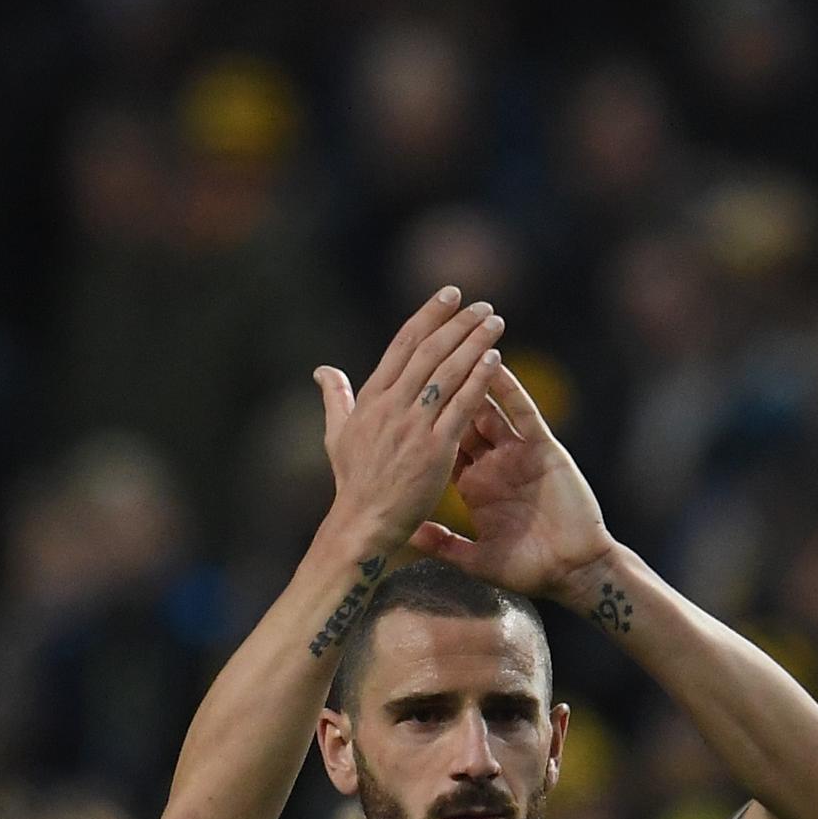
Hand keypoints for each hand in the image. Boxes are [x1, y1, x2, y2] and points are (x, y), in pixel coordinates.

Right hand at [316, 289, 509, 550]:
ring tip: (495, 322)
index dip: (428, 315)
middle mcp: (392, 405)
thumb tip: (322, 370)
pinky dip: (478, 379)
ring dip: (473, 342)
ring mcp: (413, 426)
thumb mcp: (337, 436)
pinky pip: (460, 406)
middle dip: (458, 323)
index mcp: (372, 398)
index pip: (403, 344)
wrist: (364, 523)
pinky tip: (495, 359)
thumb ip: (336, 398)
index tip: (450, 295)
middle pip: (429, 351)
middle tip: (482, 304)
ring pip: (447, 372)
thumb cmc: (353, 483)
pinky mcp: (435, 449)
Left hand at [411, 359, 621, 609]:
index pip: (439, 443)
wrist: (573, 572)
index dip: (419, 421)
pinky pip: (522, 413)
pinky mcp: (543, 449)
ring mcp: (517, 453)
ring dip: (473, 376)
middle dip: (442, 389)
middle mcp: (493, 462)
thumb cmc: (528, 569)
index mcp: (473, 485)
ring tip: (452, 345)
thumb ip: (443, 544)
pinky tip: (493, 362)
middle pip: (460, 417)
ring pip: (489, 406)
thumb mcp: (475, 559)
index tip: (393, 398)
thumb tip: (408, 533)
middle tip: (419, 356)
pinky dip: (508, 389)